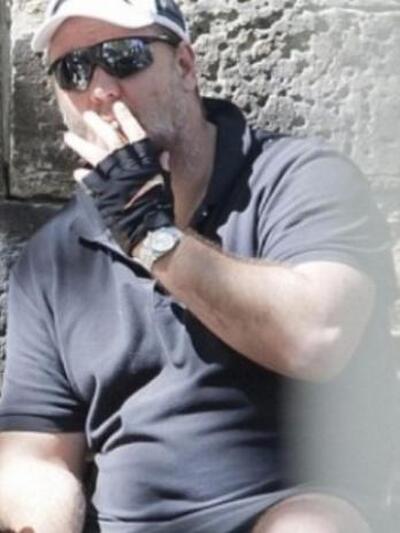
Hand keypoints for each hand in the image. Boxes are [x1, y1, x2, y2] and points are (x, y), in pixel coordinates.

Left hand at [64, 102, 173, 254]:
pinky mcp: (102, 192)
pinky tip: (76, 171)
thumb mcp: (165, 183)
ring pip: (94, 155)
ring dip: (80, 144)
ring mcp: (113, 178)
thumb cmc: (161, 207)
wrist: (150, 230)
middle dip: (99, 125)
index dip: (127, 119)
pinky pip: (89, 180)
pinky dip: (82, 175)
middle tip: (88, 115)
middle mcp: (128, 165)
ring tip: (68, 137)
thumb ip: (162, 167)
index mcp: (146, 161)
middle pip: (110, 139)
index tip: (118, 106)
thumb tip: (164, 154)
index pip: (136, 133)